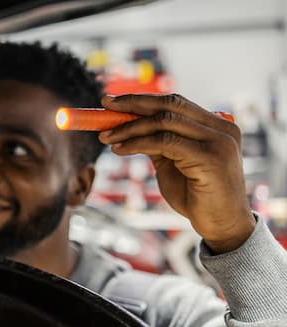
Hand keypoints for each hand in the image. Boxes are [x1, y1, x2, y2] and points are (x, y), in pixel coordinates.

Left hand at [98, 94, 254, 252]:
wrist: (221, 226)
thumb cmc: (196, 196)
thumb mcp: (173, 162)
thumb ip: (158, 142)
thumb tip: (127, 123)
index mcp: (216, 125)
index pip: (174, 102)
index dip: (141, 99)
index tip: (111, 101)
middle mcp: (221, 128)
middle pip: (169, 105)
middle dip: (132, 104)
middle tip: (104, 106)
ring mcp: (219, 142)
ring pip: (164, 122)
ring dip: (129, 128)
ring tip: (106, 137)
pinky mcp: (211, 157)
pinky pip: (165, 142)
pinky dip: (137, 143)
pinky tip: (120, 149)